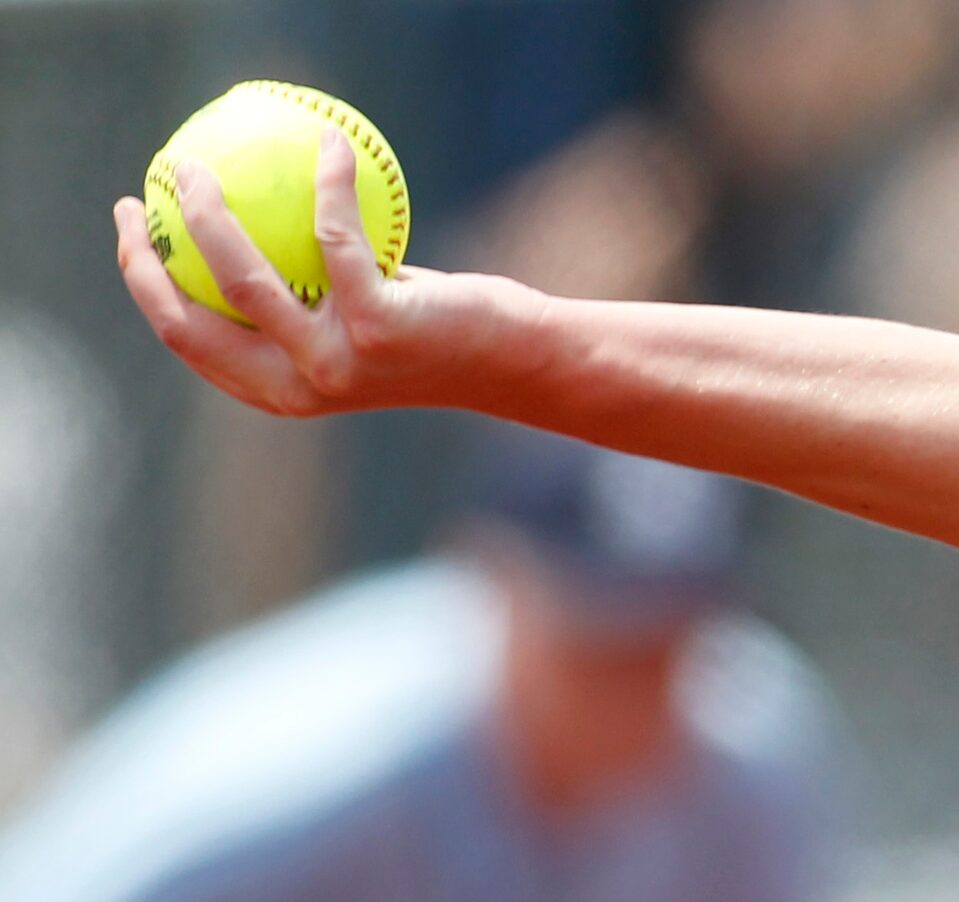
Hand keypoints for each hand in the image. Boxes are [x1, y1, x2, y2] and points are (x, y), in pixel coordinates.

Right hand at [111, 126, 533, 418]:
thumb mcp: (357, 315)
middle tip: (147, 190)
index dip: (145, 284)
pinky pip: (335, 239)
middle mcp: (298, 387)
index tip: (133, 229)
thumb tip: (243, 220)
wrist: (514, 362)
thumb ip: (303, 288)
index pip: (188, 339)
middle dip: (145, 256)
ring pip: (241, 279)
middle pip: (189, 322)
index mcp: (279, 389)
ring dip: (205, 213)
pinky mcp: (378, 330)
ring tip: (197, 161)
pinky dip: (329, 184)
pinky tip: (330, 144)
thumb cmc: (436, 332)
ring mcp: (336, 364)